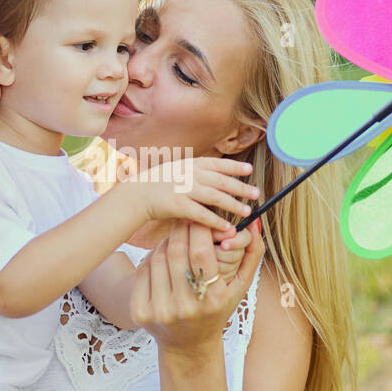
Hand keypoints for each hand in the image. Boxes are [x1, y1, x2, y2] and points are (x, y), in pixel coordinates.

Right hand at [118, 157, 257, 233]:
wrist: (136, 194)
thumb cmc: (158, 184)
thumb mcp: (177, 170)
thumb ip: (195, 172)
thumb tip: (215, 175)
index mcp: (190, 164)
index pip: (217, 164)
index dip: (234, 167)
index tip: (249, 170)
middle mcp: (190, 175)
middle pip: (221, 181)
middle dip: (240, 187)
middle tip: (256, 193)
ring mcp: (184, 190)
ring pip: (215, 197)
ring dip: (233, 204)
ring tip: (247, 211)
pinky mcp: (179, 206)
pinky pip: (202, 214)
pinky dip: (216, 221)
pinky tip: (227, 227)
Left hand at [131, 218, 265, 354]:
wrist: (189, 346)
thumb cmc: (218, 309)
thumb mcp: (241, 286)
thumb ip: (252, 252)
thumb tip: (254, 221)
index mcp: (213, 299)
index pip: (200, 251)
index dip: (199, 228)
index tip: (200, 218)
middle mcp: (185, 306)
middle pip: (176, 250)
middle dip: (181, 229)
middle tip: (185, 220)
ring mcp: (160, 310)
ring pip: (157, 257)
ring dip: (166, 242)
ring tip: (176, 241)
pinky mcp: (141, 312)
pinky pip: (143, 271)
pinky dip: (152, 259)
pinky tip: (163, 260)